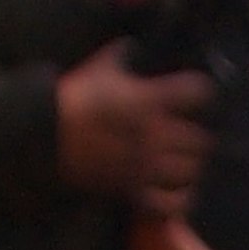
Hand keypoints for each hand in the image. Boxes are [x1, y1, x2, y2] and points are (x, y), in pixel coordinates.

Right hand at [55, 44, 214, 216]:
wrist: (46, 134)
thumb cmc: (74, 97)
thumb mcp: (101, 66)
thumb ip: (125, 55)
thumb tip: (137, 46)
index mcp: (150, 100)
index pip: (198, 93)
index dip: (203, 92)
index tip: (197, 94)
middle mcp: (156, 135)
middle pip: (202, 139)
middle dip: (198, 134)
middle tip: (188, 132)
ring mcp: (148, 166)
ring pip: (193, 170)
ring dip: (191, 165)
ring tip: (182, 159)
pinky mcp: (136, 191)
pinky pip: (173, 203)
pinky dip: (180, 198)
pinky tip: (177, 189)